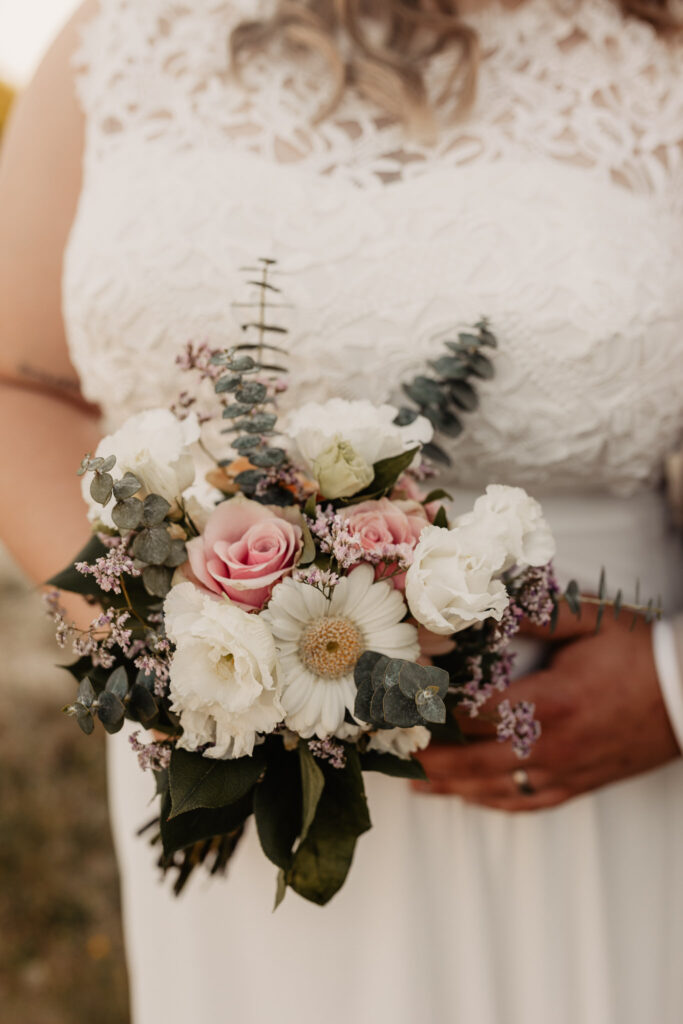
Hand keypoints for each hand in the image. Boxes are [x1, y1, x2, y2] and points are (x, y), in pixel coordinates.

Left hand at [413, 603, 680, 810]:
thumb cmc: (639, 655)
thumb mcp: (589, 621)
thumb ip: (534, 616)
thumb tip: (486, 604)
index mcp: (547, 702)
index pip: (470, 714)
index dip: (430, 711)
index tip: (397, 705)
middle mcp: (549, 746)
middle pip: (470, 760)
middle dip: (426, 757)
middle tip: (388, 750)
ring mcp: (563, 771)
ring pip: (491, 788)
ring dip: (448, 785)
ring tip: (412, 780)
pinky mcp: (577, 785)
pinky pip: (523, 802)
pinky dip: (488, 802)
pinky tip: (467, 797)